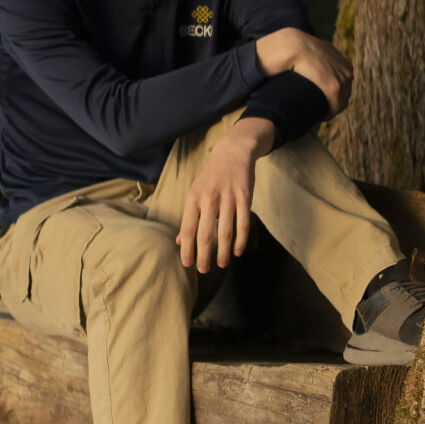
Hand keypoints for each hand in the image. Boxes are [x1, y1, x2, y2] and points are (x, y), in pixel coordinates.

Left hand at [176, 118, 275, 272]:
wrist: (233, 152)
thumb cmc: (211, 177)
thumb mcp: (195, 193)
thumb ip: (189, 217)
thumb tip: (180, 242)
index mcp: (193, 198)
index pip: (187, 229)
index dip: (187, 249)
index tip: (187, 264)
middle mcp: (209, 199)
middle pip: (205, 234)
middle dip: (204, 256)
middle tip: (204, 270)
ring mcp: (228, 198)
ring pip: (225, 232)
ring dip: (223, 252)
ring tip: (222, 265)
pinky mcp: (244, 197)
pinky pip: (243, 224)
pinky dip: (240, 240)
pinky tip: (238, 251)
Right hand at [254, 27, 352, 115]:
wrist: (292, 46)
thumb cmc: (297, 48)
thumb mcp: (314, 52)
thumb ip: (318, 59)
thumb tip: (310, 67)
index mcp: (344, 63)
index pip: (344, 86)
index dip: (334, 97)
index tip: (322, 102)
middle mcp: (347, 70)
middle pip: (345, 95)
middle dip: (333, 103)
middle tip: (319, 110)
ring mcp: (342, 78)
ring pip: (341, 102)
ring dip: (330, 110)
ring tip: (318, 114)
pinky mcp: (334, 87)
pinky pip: (335, 107)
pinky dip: (328, 114)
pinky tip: (319, 117)